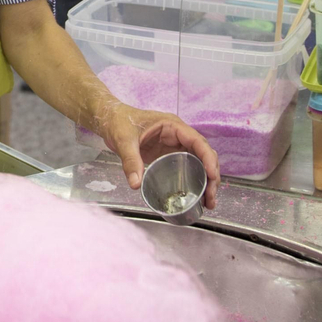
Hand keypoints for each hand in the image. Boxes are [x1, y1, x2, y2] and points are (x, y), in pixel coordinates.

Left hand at [90, 105, 221, 208]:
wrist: (109, 119)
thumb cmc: (119, 122)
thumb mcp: (124, 140)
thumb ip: (130, 161)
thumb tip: (136, 184)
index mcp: (173, 126)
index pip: (197, 141)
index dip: (208, 158)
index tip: (212, 176)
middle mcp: (178, 135)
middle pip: (203, 154)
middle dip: (211, 175)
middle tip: (210, 197)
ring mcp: (174, 145)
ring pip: (198, 162)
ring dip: (206, 181)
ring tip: (208, 202)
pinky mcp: (168, 155)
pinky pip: (186, 167)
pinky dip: (194, 180)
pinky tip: (196, 196)